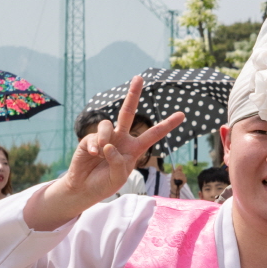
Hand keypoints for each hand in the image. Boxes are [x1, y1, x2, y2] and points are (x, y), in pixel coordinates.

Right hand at [53, 76, 183, 209]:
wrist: (84, 189)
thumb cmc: (105, 184)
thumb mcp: (118, 178)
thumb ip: (118, 163)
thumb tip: (109, 145)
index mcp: (134, 148)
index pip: (153, 134)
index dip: (167, 125)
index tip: (182, 114)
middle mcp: (121, 139)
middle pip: (127, 112)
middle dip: (133, 94)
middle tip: (139, 78)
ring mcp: (105, 137)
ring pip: (107, 124)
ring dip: (104, 137)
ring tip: (100, 153)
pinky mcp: (89, 140)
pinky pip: (94, 137)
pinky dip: (94, 146)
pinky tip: (93, 155)